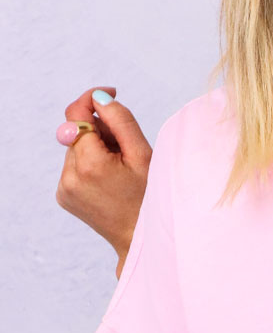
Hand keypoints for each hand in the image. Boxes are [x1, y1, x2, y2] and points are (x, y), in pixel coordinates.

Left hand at [56, 88, 151, 268]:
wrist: (139, 239)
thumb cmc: (149, 198)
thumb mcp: (143, 156)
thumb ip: (120, 121)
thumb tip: (99, 98)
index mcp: (90, 164)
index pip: (76, 115)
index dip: (91, 99)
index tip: (110, 94)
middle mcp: (69, 176)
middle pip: (77, 132)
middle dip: (100, 131)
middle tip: (126, 147)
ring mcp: (64, 187)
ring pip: (75, 148)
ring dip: (96, 148)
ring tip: (120, 168)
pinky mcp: (63, 195)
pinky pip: (73, 166)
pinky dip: (90, 164)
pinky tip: (109, 179)